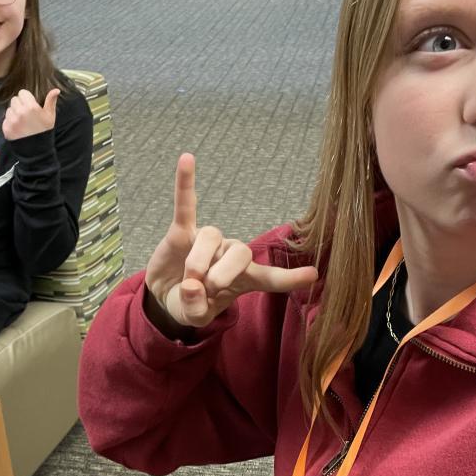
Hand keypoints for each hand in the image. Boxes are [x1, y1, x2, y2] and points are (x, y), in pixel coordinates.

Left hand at [2, 88, 59, 140]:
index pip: (22, 93)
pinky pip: (5, 119)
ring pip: (9, 109)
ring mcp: (12, 121)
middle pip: (14, 100)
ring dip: (14, 113)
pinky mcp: (6, 128)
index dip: (26, 98)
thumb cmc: (44, 132)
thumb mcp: (50, 116)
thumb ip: (51, 101)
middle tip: (26, 114)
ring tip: (22, 122)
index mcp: (31, 107)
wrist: (37, 150)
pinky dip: (10, 123)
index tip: (30, 105)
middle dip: (19, 105)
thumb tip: (56, 90)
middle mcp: (20, 112)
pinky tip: (18, 128)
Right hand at [143, 153, 317, 334]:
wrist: (164, 294)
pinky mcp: (183, 231)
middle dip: (222, 276)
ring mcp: (208, 241)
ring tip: (187, 281)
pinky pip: (186, 204)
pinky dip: (185, 183)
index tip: (312, 274)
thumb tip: (192, 286)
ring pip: (212, 239)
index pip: (270, 277)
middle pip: (240, 253)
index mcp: (243, 278)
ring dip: (198, 263)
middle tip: (205, 292)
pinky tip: (187, 159)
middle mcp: (231, 254)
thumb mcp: (194, 317)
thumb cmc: (189, 302)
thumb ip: (197, 309)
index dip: (290, 278)